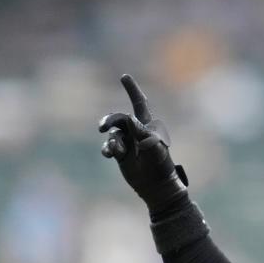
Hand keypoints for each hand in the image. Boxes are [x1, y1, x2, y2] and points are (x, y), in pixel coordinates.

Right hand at [99, 74, 185, 210]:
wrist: (157, 186)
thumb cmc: (161, 165)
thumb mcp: (154, 146)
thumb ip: (142, 132)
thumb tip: (130, 119)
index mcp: (148, 126)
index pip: (139, 104)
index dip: (132, 90)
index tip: (124, 77)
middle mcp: (136, 132)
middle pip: (119, 119)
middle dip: (110, 120)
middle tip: (102, 127)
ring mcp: (128, 143)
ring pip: (112, 134)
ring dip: (110, 141)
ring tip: (113, 151)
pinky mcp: (121, 155)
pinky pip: (109, 147)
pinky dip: (108, 149)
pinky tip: (110, 154)